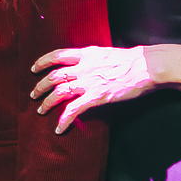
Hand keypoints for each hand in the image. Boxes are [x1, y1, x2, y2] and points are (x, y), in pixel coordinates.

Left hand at [31, 43, 180, 133]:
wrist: (146, 66)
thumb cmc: (131, 60)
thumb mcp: (106, 53)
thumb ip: (92, 58)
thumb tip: (84, 63)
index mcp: (86, 53)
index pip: (57, 55)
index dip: (43, 62)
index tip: (34, 68)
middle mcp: (83, 66)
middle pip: (54, 76)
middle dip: (40, 86)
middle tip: (34, 94)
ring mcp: (89, 82)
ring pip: (59, 92)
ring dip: (47, 103)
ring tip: (41, 110)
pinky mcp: (96, 97)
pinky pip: (74, 110)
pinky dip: (64, 120)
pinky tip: (59, 128)